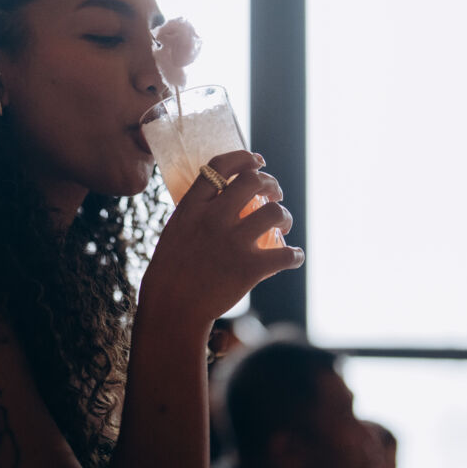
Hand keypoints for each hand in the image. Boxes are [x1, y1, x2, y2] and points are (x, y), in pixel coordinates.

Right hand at [139, 150, 303, 327]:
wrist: (172, 309)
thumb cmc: (170, 272)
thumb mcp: (175, 231)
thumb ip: (196, 213)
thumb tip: (218, 199)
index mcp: (192, 206)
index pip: (220, 165)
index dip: (244, 158)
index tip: (257, 161)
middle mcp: (214, 218)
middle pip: (253, 181)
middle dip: (271, 183)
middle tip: (275, 194)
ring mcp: (233, 242)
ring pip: (275, 213)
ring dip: (285, 216)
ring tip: (282, 225)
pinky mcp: (249, 268)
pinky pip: (286, 254)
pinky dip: (295, 255)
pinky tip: (294, 256)